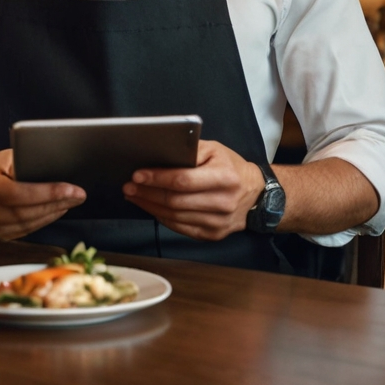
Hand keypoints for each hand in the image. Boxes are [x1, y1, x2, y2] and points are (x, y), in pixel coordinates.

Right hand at [0, 149, 85, 240]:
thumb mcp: (2, 158)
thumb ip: (22, 162)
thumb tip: (48, 166)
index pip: (19, 192)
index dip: (46, 192)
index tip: (70, 189)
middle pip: (28, 210)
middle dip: (58, 202)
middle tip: (79, 194)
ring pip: (30, 223)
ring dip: (55, 212)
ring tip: (72, 201)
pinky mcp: (1, 237)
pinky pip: (28, 230)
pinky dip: (46, 220)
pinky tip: (58, 210)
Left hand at [122, 140, 266, 241]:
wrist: (256, 195)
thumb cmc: (231, 167)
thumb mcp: (215, 149)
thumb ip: (190, 151)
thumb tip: (160, 154)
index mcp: (225, 177)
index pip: (184, 180)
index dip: (158, 178)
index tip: (137, 175)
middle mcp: (223, 202)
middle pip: (176, 201)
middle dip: (147, 193)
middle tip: (128, 186)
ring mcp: (218, 223)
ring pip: (175, 217)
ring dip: (150, 207)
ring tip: (134, 196)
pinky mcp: (213, 235)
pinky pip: (181, 228)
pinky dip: (162, 218)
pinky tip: (150, 207)